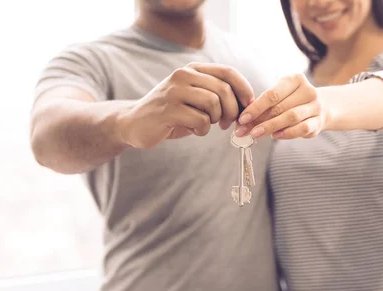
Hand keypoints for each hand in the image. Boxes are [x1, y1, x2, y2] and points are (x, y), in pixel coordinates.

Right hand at [117, 62, 253, 148]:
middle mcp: (183, 75)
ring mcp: (174, 91)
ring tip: (206, 125)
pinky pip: (200, 120)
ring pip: (213, 103)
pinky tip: (194, 130)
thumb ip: (216, 97)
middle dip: (232, 110)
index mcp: (192, 69)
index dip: (244, 89)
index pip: (228, 72)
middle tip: (227, 123)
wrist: (134, 123)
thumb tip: (246, 106)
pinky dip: (203, 129)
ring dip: (216, 119)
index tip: (248, 106)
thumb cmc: (170, 114)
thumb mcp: (194, 99)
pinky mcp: (169, 110)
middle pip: (224, 89)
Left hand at [234, 73, 327, 139]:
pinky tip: (275, 136)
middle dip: (259, 120)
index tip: (242, 119)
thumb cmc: (292, 101)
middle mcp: (307, 90)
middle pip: (279, 107)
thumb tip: (242, 122)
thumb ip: (263, 107)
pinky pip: (302, 128)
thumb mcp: (279, 98)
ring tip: (255, 134)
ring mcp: (315, 106)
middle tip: (244, 131)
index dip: (255, 108)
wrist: (321, 107)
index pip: (272, 94)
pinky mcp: (319, 121)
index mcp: (294, 79)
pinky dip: (288, 133)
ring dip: (270, 127)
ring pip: (290, 117)